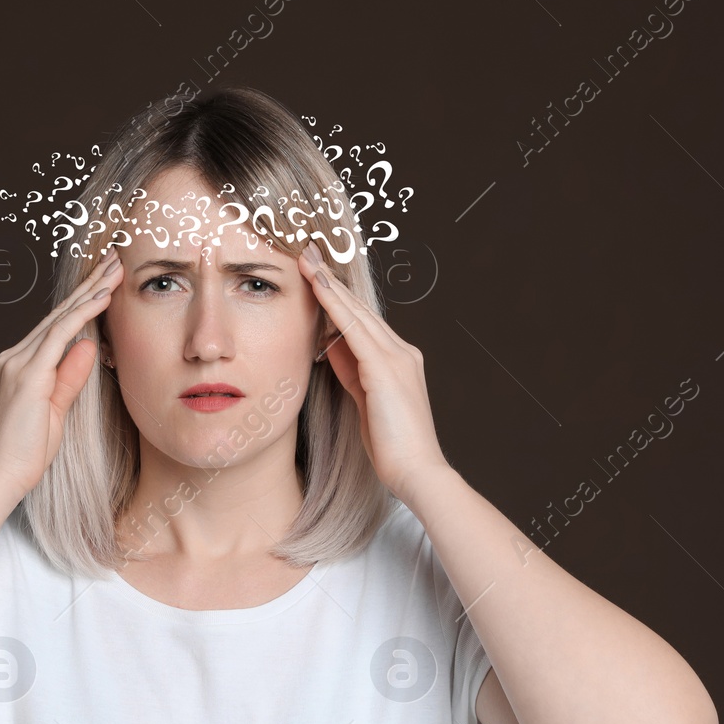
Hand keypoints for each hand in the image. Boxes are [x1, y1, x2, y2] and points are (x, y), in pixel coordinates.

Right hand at [0, 250, 121, 501]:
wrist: (1, 475)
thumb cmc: (25, 451)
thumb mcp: (56, 410)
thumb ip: (70, 377)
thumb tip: (88, 345)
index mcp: (22, 364)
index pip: (58, 324)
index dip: (83, 300)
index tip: (106, 281)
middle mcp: (16, 356)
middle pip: (59, 312)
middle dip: (89, 285)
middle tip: (114, 260)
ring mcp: (18, 363)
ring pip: (61, 317)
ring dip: (90, 292)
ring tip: (115, 270)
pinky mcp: (28, 374)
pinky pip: (59, 336)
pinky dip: (82, 315)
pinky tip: (101, 298)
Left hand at [297, 240, 449, 502]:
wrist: (417, 472)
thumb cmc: (391, 446)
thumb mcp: (365, 402)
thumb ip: (351, 372)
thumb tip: (330, 347)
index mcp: (397, 360)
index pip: (362, 320)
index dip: (337, 296)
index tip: (315, 273)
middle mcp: (401, 351)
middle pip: (360, 307)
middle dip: (331, 279)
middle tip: (307, 251)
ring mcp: (397, 358)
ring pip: (357, 312)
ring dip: (329, 284)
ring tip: (307, 259)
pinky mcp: (386, 370)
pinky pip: (355, 330)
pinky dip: (335, 307)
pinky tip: (318, 288)